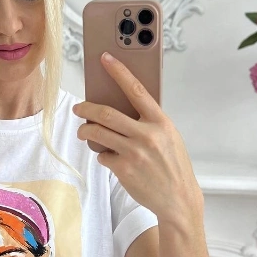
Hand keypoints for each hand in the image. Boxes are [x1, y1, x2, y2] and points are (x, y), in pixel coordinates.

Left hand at [73, 51, 203, 222]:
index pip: (136, 90)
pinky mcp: (123, 169)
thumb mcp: (169, 137)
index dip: (118, 72)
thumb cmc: (173, 166)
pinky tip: (112, 159)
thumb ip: (149, 122)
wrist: (178, 198)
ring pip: (98, 134)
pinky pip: (103, 156)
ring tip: (84, 131)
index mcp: (160, 122)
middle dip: (86, 108)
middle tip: (78, 108)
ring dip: (86, 131)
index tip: (105, 59)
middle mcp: (146, 134)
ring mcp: (134, 153)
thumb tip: (122, 109)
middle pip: (106, 114)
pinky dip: (103, 156)